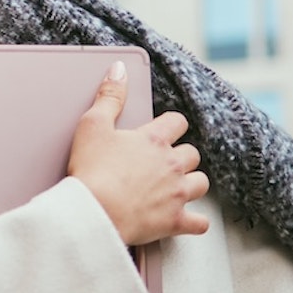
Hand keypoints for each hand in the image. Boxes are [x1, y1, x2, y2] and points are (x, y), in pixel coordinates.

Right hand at [67, 61, 208, 245]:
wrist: (93, 212)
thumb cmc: (91, 170)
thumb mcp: (93, 125)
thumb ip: (110, 95)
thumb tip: (119, 69)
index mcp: (154, 139)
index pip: (177, 122)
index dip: (171, 125)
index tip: (164, 131)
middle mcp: (172, 164)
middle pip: (192, 153)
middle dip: (181, 156)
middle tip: (165, 162)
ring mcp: (177, 193)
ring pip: (201, 183)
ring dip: (192, 183)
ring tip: (177, 186)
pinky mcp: (175, 221)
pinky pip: (200, 223)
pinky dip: (196, 221)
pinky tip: (189, 220)